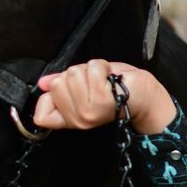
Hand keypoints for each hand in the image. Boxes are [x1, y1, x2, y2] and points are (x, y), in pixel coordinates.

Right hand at [32, 59, 174, 133]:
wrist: (144, 96)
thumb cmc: (116, 90)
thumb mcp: (85, 87)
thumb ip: (63, 84)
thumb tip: (43, 83)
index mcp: (71, 119)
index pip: (41, 115)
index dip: (49, 96)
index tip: (68, 90)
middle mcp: (78, 120)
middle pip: (57, 84)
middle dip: (76, 74)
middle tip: (94, 83)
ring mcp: (89, 111)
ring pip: (73, 74)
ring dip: (90, 69)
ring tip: (103, 80)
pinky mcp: (102, 99)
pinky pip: (91, 69)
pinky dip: (102, 66)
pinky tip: (111, 78)